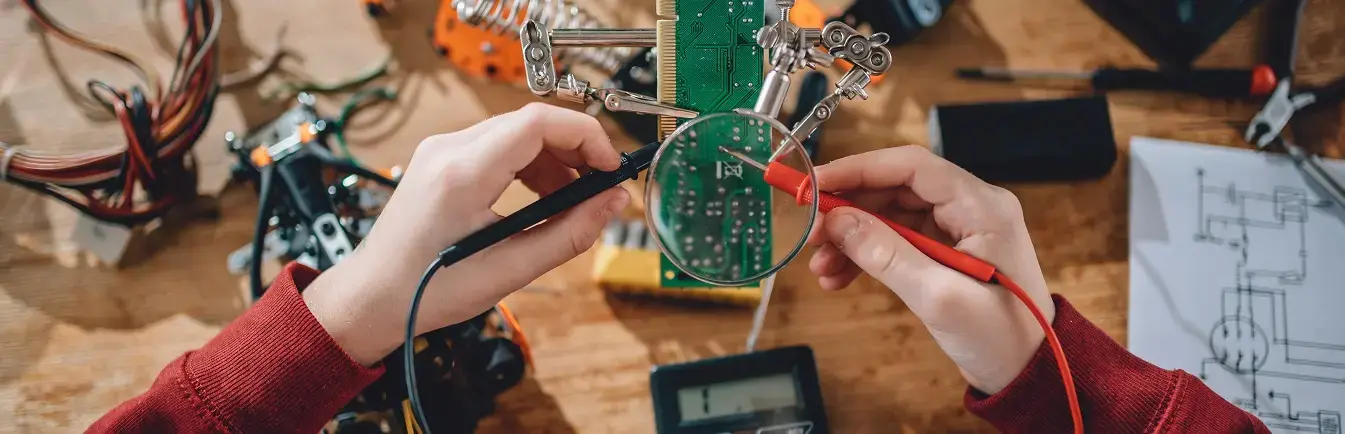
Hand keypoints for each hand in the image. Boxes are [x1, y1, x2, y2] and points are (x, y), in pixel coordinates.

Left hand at [303, 104, 629, 364]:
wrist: (374, 295)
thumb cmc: (429, 289)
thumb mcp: (510, 269)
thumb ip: (569, 233)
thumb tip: (612, 204)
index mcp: (463, 173)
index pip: (538, 123)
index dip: (586, 137)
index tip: (611, 168)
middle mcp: (448, 149)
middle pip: (532, 123)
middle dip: (576, 150)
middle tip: (601, 187)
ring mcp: (442, 149)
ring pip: (518, 132)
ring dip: (555, 160)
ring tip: (571, 202)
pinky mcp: (442, 158)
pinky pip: (499, 145)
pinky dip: (530, 165)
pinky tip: (541, 199)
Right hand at [807, 146, 1051, 393]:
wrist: (1029, 374)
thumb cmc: (1000, 337)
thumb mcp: (939, 297)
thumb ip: (886, 255)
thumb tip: (837, 221)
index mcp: (982, 206)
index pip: (911, 166)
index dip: (859, 169)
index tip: (816, 185)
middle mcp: (971, 207)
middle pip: (896, 188)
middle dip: (849, 209)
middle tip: (812, 235)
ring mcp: (958, 229)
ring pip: (890, 214)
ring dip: (852, 237)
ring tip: (822, 268)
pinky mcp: (947, 251)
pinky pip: (897, 239)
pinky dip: (866, 255)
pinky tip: (839, 277)